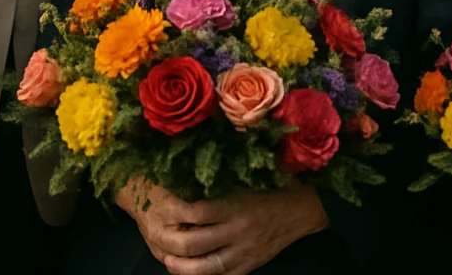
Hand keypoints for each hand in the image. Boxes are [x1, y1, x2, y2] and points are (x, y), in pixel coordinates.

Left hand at [115, 179, 328, 274]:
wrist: (294, 213)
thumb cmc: (261, 193)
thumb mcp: (236, 185)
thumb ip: (212, 191)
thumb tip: (181, 189)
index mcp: (232, 206)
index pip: (196, 212)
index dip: (175, 213)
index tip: (161, 209)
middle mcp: (236, 231)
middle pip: (196, 243)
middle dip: (172, 243)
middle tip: (157, 237)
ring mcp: (242, 253)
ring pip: (206, 267)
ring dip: (183, 267)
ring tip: (168, 261)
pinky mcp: (248, 267)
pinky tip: (190, 273)